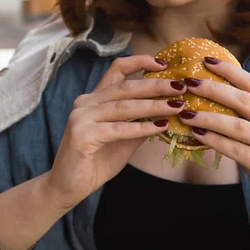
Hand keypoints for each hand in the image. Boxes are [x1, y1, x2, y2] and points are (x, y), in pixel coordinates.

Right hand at [46, 55, 186, 211]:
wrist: (68, 187)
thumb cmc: (97, 161)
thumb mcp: (124, 138)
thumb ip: (141, 122)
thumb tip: (171, 109)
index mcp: (95, 98)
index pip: (117, 69)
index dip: (140, 62)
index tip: (164, 64)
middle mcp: (86, 102)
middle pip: (126, 87)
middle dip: (156, 85)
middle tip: (181, 86)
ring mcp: (81, 117)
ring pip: (124, 107)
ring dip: (154, 105)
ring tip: (177, 105)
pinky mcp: (81, 135)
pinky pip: (118, 129)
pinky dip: (141, 127)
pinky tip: (160, 127)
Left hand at [179, 58, 249, 230]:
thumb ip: (249, 117)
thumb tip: (214, 100)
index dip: (230, 71)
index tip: (207, 61)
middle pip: (244, 100)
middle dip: (215, 89)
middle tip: (190, 82)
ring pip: (238, 125)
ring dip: (209, 117)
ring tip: (186, 112)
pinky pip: (237, 150)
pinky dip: (216, 141)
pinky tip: (198, 135)